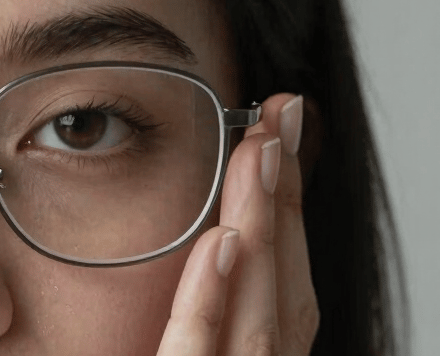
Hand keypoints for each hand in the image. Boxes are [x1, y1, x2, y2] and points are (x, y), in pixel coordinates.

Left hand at [156, 94, 319, 354]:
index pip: (284, 284)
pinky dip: (209, 298)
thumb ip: (187, 308)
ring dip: (261, 229)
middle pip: (284, 293)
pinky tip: (219, 241)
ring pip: (258, 319)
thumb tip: (195, 225)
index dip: (286, 205)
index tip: (275, 129)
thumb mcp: (164, 342)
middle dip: (283, 200)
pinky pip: (192, 352)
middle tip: (275, 118)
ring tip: (260, 154)